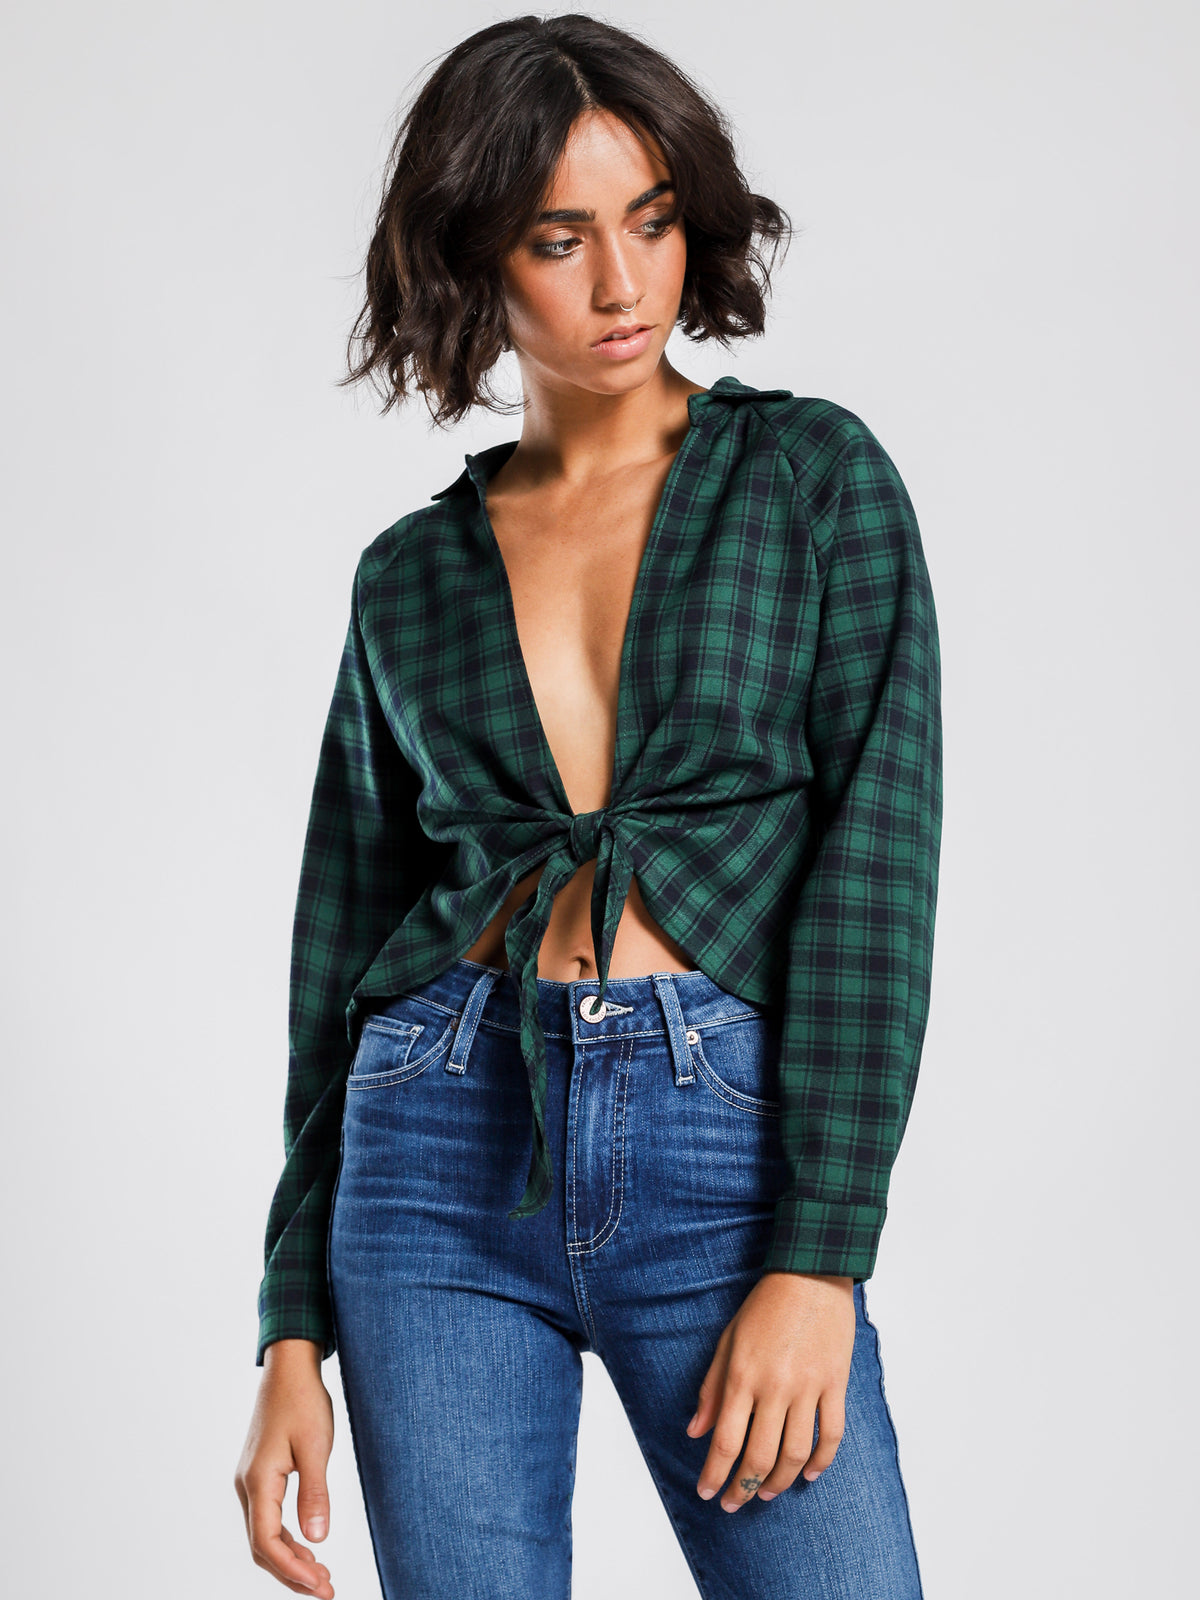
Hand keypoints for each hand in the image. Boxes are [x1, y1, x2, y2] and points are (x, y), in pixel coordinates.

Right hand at [234, 1339, 335, 1595]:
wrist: (289, 1368)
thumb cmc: (303, 1401)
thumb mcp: (316, 1446)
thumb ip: (315, 1493)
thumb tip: (319, 1539)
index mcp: (258, 1481)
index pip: (266, 1542)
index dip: (292, 1570)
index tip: (321, 1586)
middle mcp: (248, 1486)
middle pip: (262, 1546)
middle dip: (292, 1574)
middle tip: (326, 1590)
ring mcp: (251, 1482)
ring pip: (264, 1535)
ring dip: (290, 1560)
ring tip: (320, 1578)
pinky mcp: (260, 1476)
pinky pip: (268, 1519)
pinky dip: (286, 1540)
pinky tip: (308, 1548)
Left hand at [687, 1272, 854, 1510]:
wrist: (810, 1275)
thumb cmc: (764, 1306)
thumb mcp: (728, 1341)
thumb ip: (712, 1388)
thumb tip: (696, 1431)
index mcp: (743, 1376)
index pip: (725, 1440)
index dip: (714, 1473)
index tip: (706, 1493)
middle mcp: (775, 1387)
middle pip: (759, 1455)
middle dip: (743, 1488)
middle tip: (734, 1503)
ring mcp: (809, 1388)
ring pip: (795, 1453)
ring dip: (779, 1481)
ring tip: (766, 1492)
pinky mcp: (835, 1384)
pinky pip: (831, 1434)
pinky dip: (821, 1461)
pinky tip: (810, 1475)